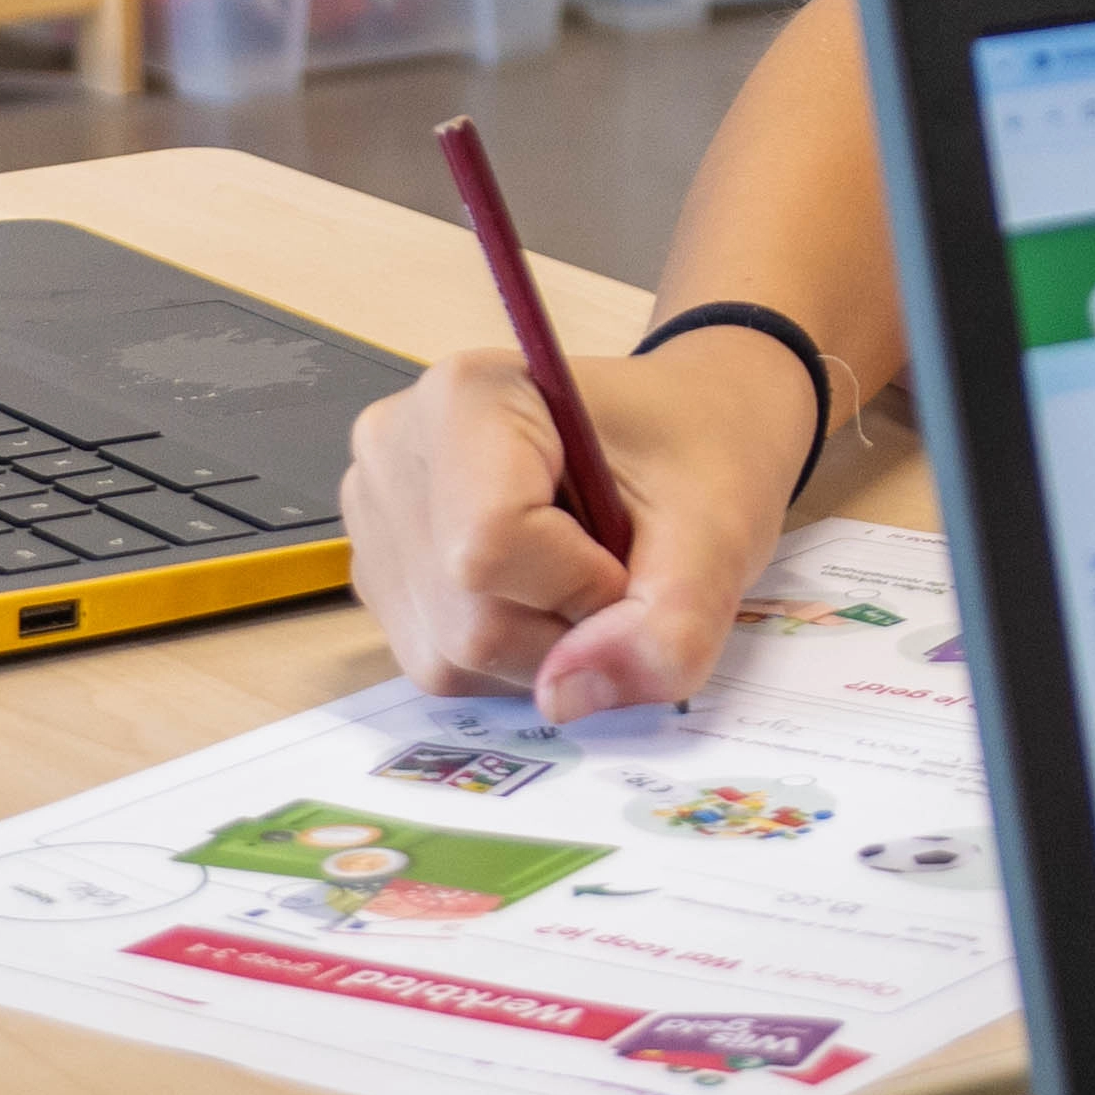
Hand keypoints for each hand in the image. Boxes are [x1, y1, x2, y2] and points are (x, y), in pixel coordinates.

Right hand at [339, 324, 817, 716]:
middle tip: (620, 570)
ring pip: (448, 652)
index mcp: (471, 394)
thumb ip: (668, 626)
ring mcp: (376, 514)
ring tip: (585, 572)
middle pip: (467, 613)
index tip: (630, 556)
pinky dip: (512, 657)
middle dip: (567, 630)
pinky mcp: (382, 572)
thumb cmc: (698, 455)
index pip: (489, 544)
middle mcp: (397, 447)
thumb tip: (565, 700)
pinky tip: (544, 594)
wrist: (682, 435)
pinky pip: (440, 662)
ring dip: (543, 651)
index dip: (579, 587)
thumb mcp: (718, 535)